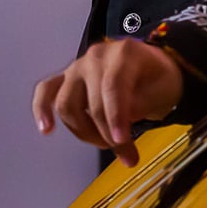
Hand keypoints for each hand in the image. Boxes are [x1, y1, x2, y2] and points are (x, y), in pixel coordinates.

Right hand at [31, 39, 184, 165]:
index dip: (116, 118)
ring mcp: (77, 67)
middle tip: (127, 154)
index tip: (121, 142)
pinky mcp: (65, 79)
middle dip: (108, 134)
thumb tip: (122, 119)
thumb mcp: (164, 90)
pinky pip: (46, 91)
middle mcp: (96, 57)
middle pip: (92, 103)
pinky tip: (46, 129)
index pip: (113, 88)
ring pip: (67, 104)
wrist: (151, 68)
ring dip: (84, 132)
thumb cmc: (158, 79)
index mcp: (124, 54)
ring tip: (106, 143)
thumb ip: (144, 103)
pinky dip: (42, 109)